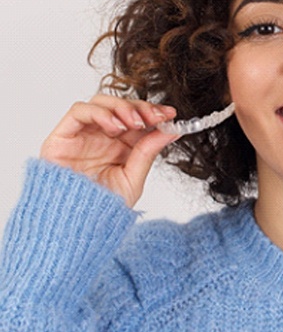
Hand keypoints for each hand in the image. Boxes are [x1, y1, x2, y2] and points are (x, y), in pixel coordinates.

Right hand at [40, 94, 178, 207]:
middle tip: (156, 117)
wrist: (72, 229)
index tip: (171, 114)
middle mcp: (101, 137)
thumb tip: (172, 130)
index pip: (138, 118)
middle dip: (141, 107)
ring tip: (135, 124)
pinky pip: (80, 111)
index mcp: (121, 146)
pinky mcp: (62, 137)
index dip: (154, 112)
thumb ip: (149, 152)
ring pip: (102, 102)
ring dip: (122, 107)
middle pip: (121, 106)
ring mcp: (82, 135)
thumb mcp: (132, 179)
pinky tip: (115, 127)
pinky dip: (100, 113)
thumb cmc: (100, 209)